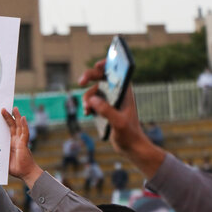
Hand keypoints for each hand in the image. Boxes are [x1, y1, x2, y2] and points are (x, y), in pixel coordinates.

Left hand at [1, 107, 42, 187]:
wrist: (25, 174)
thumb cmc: (16, 168)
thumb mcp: (2, 160)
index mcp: (11, 143)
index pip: (7, 130)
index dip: (4, 123)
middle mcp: (16, 140)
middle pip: (12, 126)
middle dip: (8, 117)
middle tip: (3, 108)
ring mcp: (20, 141)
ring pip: (19, 126)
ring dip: (17, 117)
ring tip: (14, 108)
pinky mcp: (24, 144)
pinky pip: (24, 133)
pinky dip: (24, 125)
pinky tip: (23, 118)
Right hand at [79, 60, 165, 177]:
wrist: (130, 147)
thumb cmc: (129, 134)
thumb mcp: (119, 123)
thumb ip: (106, 110)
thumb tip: (92, 100)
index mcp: (126, 92)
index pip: (117, 71)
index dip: (107, 64)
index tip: (98, 65)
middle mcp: (118, 93)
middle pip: (102, 77)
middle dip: (90, 77)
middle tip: (81, 81)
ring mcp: (110, 101)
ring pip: (94, 91)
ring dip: (87, 98)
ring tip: (87, 109)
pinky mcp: (104, 109)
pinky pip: (92, 102)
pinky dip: (88, 106)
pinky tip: (87, 113)